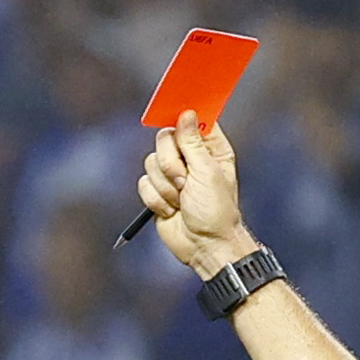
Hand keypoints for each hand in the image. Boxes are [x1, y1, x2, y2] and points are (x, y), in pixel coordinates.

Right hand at [137, 111, 254, 277]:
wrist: (204, 245)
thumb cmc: (215, 211)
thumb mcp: (207, 172)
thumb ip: (193, 142)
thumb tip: (186, 114)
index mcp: (209, 149)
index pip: (192, 121)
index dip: (182, 119)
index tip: (175, 119)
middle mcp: (190, 158)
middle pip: (164, 140)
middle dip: (171, 164)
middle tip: (185, 181)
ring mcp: (172, 175)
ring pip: (151, 163)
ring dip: (165, 186)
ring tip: (181, 200)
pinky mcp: (158, 192)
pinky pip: (144, 184)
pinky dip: (156, 199)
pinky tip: (172, 209)